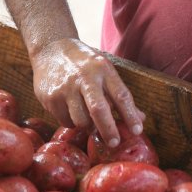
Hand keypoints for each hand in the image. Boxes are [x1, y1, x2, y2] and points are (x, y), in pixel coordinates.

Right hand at [30, 38, 145, 146]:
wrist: (51, 48)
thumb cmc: (84, 63)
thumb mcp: (104, 70)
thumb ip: (120, 94)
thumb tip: (140, 119)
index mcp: (103, 69)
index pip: (120, 95)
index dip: (130, 115)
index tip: (138, 131)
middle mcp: (84, 77)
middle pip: (99, 109)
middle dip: (108, 130)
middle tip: (114, 143)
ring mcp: (65, 88)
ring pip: (81, 120)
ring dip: (88, 126)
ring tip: (88, 120)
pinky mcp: (50, 97)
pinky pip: (65, 121)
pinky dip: (71, 122)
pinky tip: (71, 110)